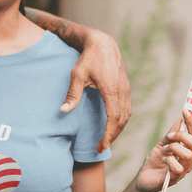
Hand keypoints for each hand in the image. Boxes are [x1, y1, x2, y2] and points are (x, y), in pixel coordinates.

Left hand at [61, 28, 130, 151]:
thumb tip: (63, 111)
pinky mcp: (126, 88)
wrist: (103, 44)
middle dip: (113, 136)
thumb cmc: (88, 59)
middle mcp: (122, 91)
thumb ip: (72, 94)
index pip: (114, 118)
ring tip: (107, 139)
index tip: (102, 145)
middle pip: (122, 120)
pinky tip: (113, 125)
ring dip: (118, 129)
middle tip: (101, 147)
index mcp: (112, 90)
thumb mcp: (77, 75)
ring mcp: (126, 89)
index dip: (109, 134)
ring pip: (127, 115)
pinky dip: (121, 120)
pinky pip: (127, 108)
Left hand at [135, 109, 191, 191]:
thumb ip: (170, 134)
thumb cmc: (154, 161)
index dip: (191, 123)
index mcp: (187, 151)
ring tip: (164, 150)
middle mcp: (189, 161)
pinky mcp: (175, 179)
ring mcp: (183, 170)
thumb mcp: (161, 144)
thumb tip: (179, 120)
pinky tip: (162, 160)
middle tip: (169, 137)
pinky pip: (177, 167)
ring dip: (173, 148)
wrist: (142, 178)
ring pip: (188, 155)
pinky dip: (168, 160)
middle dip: (183, 136)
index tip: (185, 110)